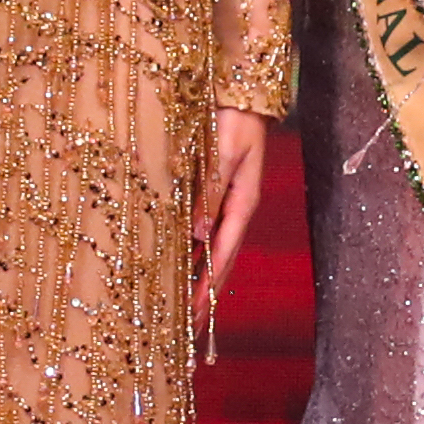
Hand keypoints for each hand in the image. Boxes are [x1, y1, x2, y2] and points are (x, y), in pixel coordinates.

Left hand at [196, 109, 271, 312]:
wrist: (242, 93)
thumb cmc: (234, 118)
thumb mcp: (223, 153)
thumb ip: (210, 191)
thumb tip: (197, 234)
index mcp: (242, 203)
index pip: (223, 255)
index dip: (209, 287)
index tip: (196, 316)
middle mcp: (236, 209)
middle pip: (221, 263)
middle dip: (207, 297)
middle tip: (189, 330)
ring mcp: (228, 203)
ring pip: (214, 252)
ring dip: (201, 282)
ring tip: (185, 311)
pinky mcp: (218, 193)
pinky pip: (206, 234)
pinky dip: (194, 256)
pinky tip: (181, 268)